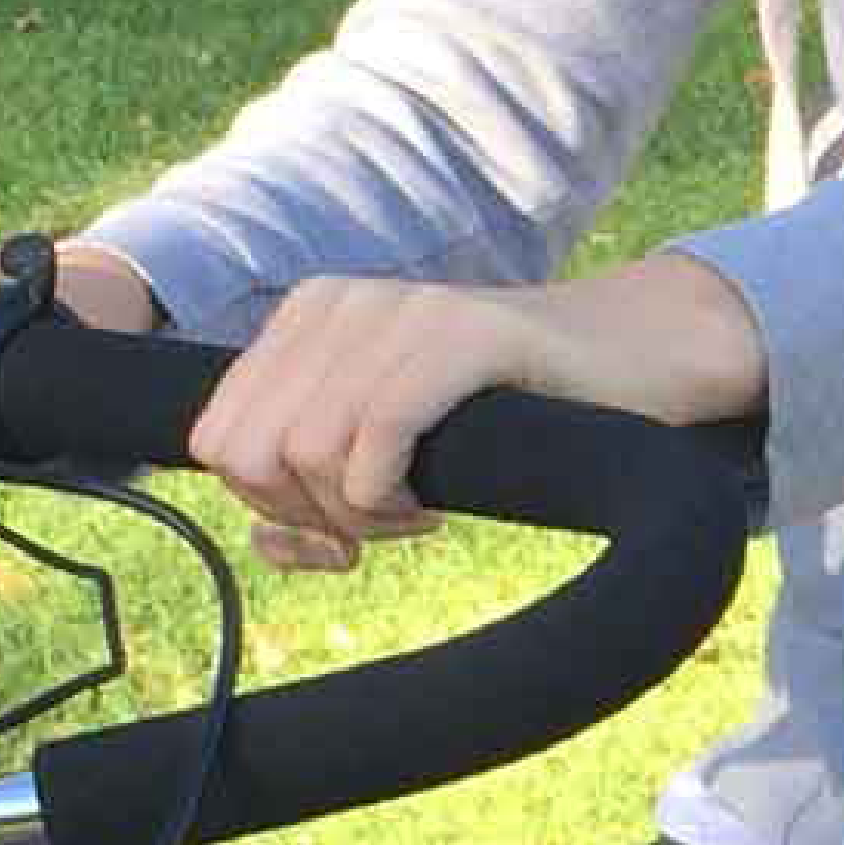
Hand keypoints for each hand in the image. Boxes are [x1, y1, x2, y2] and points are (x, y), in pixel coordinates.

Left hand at [186, 254, 763, 578]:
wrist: (626, 364)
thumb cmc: (502, 418)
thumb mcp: (384, 449)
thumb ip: (311, 490)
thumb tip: (266, 542)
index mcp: (307, 317)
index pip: (217, 438)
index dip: (269, 508)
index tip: (340, 527)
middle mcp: (340, 303)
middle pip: (252, 454)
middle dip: (308, 516)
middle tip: (381, 524)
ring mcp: (400, 311)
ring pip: (306, 452)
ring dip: (360, 514)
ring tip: (419, 511)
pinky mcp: (461, 334)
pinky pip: (376, 436)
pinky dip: (390, 497)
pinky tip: (435, 505)